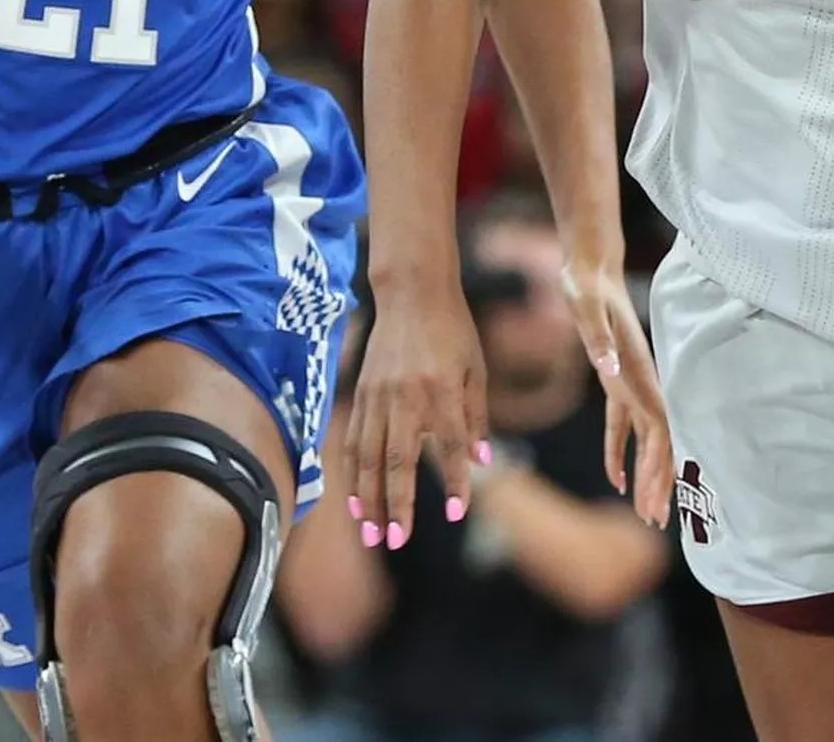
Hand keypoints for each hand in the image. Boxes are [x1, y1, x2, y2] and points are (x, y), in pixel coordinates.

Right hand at [343, 275, 488, 549]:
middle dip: (396, 506)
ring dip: (368, 499)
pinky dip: (352, 474)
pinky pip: (353, 441)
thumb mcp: (476, 370)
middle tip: (395, 541)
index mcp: (443, 392)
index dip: (455, 482)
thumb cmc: (453, 330)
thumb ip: (476, 418)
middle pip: (398, 463)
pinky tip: (355, 500)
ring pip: (368, 459)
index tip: (458, 513)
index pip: (449, 448)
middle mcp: (407, 399)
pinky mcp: (361, 393)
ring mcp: (378, 397)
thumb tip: (481, 462)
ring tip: (371, 533)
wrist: (413, 293)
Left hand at [561, 260, 674, 526]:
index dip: (660, 467)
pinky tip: (614, 478)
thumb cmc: (586, 285)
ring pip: (646, 439)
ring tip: (646, 511)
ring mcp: (632, 382)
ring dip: (647, 474)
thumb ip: (597, 338)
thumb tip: (609, 369)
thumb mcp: (586, 307)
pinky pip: (624, 426)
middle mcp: (642, 381)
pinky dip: (620, 454)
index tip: (656, 501)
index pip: (658, 431)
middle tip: (656, 522)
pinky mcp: (618, 381)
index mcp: (638, 371)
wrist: (589, 265)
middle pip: (659, 442)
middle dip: (660, 482)